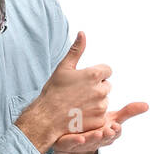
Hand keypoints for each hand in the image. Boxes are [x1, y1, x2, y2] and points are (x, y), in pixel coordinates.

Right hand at [14, 30, 141, 153]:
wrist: (46, 117)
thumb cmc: (54, 91)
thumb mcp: (64, 67)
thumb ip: (76, 50)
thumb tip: (82, 33)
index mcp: (94, 74)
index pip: (107, 70)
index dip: (96, 74)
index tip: (85, 80)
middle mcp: (101, 90)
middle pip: (106, 85)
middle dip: (96, 88)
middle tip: (79, 93)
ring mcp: (101, 106)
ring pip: (104, 100)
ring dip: (95, 101)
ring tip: (78, 104)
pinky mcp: (99, 120)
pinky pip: (101, 114)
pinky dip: (93, 115)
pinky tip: (80, 114)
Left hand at [52, 100, 148, 153]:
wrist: (70, 133)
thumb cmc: (94, 125)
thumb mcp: (111, 118)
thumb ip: (128, 112)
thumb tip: (147, 105)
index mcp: (106, 135)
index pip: (114, 134)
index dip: (115, 132)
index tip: (116, 126)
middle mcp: (95, 141)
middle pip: (101, 140)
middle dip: (105, 136)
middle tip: (108, 130)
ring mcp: (80, 143)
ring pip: (87, 143)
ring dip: (92, 139)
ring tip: (96, 133)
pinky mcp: (65, 143)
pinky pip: (69, 143)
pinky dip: (74, 141)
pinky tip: (79, 137)